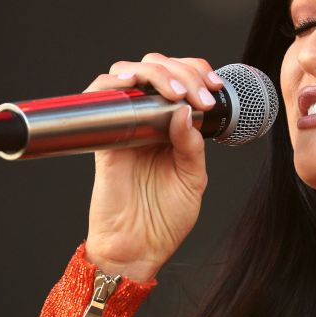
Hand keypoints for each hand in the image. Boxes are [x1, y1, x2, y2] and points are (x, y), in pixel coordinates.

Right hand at [82, 53, 225, 281]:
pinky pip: (99, 97)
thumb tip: (185, 109)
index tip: (215, 85)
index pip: (180, 79)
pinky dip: (113, 81)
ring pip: (130, 73)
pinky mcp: (104, 137)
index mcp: (172, 127)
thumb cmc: (165, 219)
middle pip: (157, 68)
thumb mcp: (193, 178)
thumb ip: (192, 144)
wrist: (139, 248)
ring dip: (156, 72)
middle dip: (183, 71)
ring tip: (176, 93)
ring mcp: (125, 126)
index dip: (196, 72)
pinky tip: (133, 83)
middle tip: (199, 96)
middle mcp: (147, 120)